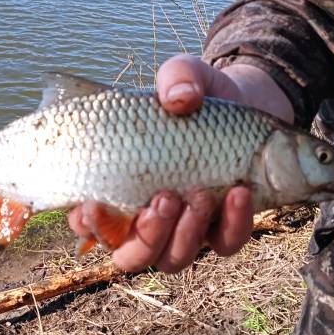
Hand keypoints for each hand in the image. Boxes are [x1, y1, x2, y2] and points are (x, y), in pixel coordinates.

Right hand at [68, 55, 293, 273]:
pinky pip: (225, 243)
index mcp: (118, 186)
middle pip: (131, 256)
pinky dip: (232, 224)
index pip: (88, 222)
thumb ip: (177, 78)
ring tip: (199, 194)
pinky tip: (239, 193)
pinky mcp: (224, 226)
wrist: (246, 101)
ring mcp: (185, 228)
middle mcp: (146, 216)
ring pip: (174, 259)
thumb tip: (179, 99)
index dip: (87, 224)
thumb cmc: (196, 94)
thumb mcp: (183, 75)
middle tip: (163, 199)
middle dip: (144, 238)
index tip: (94, 204)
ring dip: (184, 235)